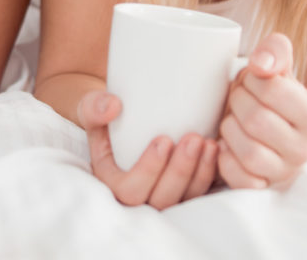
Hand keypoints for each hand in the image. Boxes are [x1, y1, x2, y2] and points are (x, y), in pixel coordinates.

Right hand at [76, 91, 218, 208]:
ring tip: (208, 144)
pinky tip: (215, 151)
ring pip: (184, 201)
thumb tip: (113, 106)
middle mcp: (138, 200)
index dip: (148, 170)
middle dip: (180, 171)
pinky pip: (200, 196)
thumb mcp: (91, 110)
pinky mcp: (182, 195)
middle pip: (161, 200)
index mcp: (112, 184)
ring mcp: (162, 199)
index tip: (163, 140)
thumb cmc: (106, 120)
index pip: (130, 191)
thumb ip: (94, 107)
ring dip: (199, 174)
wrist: (121, 125)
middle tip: (193, 139)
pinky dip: (210, 176)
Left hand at [216, 33, 306, 189]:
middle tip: (237, 99)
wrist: (273, 129)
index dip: (252, 79)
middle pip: (257, 120)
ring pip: (249, 152)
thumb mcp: (277, 68)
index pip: (273, 89)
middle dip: (237, 102)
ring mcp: (284, 172)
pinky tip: (226, 145)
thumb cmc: (270, 97)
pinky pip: (240, 179)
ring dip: (230, 130)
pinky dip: (225, 159)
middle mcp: (304, 149)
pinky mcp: (262, 188)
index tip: (250, 81)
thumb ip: (275, 52)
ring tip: (232, 120)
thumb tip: (261, 64)